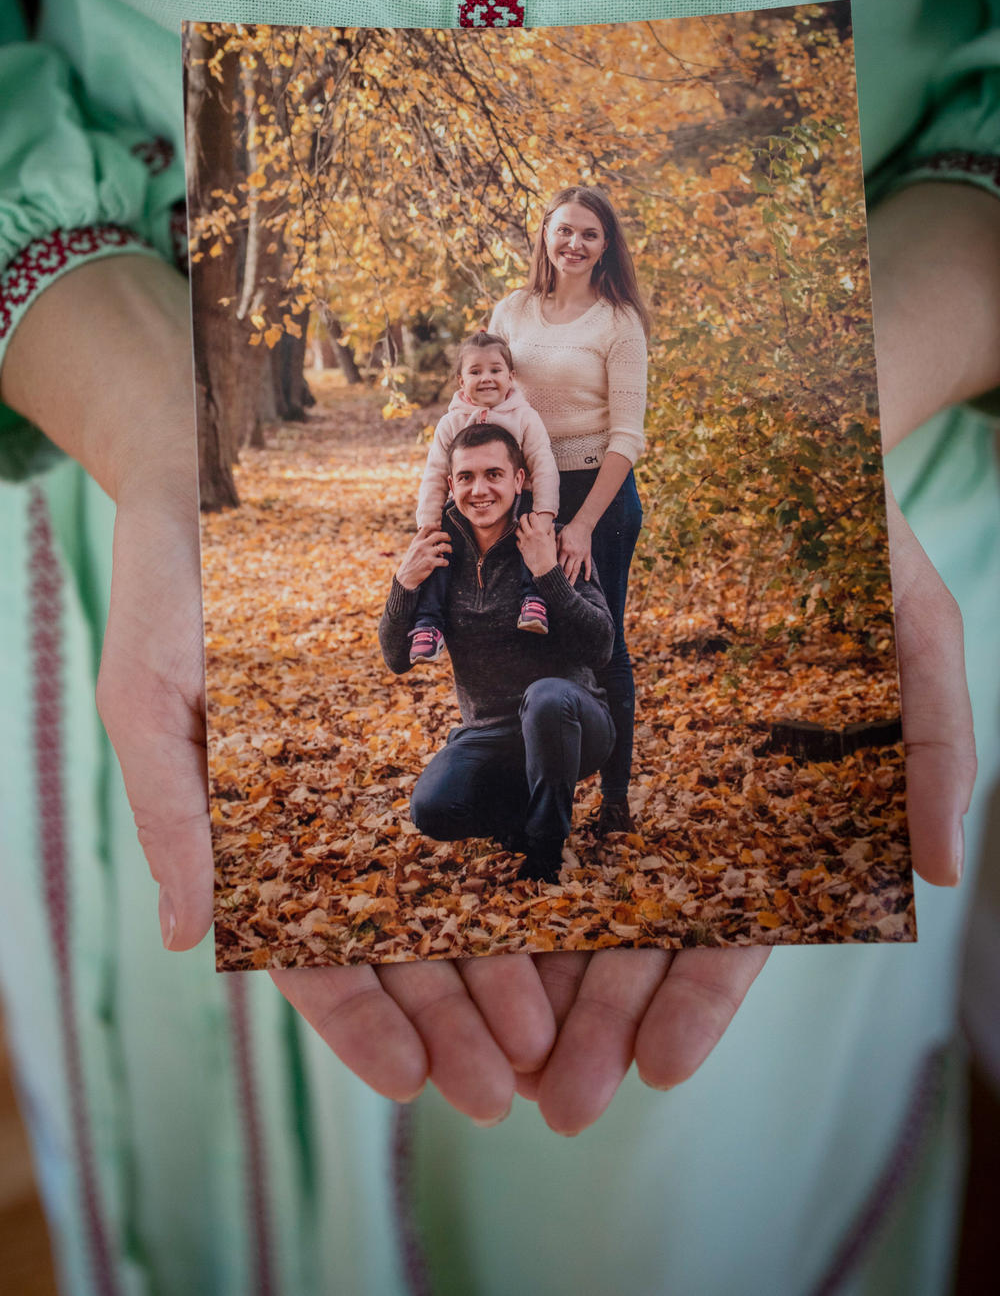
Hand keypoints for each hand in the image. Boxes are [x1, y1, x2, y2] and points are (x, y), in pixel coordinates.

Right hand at [2, 256, 556, 1122]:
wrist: (215, 489)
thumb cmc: (171, 598)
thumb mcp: (153, 700)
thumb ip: (173, 814)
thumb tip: (181, 935)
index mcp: (255, 838)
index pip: (305, 950)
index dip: (359, 1022)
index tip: (411, 1083)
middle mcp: (325, 821)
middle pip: (394, 941)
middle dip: (448, 1014)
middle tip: (511, 1077)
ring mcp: (377, 778)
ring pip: (445, 895)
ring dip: (492, 966)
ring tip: (549, 1028)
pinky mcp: (426, 726)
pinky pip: (477, 808)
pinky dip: (512, 866)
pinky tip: (561, 911)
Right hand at [395, 525, 450, 590]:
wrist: (406, 576)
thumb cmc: (410, 562)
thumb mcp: (412, 549)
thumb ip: (421, 543)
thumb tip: (435, 540)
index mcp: (416, 541)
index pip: (426, 527)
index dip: (435, 525)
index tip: (439, 527)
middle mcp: (422, 545)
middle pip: (438, 535)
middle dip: (446, 536)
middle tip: (448, 539)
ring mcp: (426, 554)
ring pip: (444, 546)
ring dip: (449, 548)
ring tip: (450, 550)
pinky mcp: (430, 563)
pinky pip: (444, 560)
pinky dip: (446, 562)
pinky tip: (445, 563)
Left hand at [509, 188, 989, 1135]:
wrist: (775, 431)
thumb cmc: (855, 538)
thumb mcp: (917, 629)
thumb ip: (933, 742)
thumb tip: (940, 870)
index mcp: (772, 797)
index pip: (747, 918)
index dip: (706, 995)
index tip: (658, 1065)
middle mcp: (695, 784)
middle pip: (647, 921)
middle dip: (605, 1012)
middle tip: (558, 1100)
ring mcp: (628, 742)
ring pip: (579, 878)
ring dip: (544, 968)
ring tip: (500, 1053)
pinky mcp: (569, 693)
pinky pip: (527, 788)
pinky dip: (501, 863)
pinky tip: (460, 925)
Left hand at [516, 510, 558, 575]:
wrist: (544, 568)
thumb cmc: (550, 555)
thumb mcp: (552, 542)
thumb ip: (551, 532)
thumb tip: (551, 525)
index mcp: (539, 531)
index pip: (532, 517)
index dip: (532, 514)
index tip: (533, 515)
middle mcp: (530, 535)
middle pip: (522, 520)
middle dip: (523, 517)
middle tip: (525, 517)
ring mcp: (524, 541)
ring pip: (517, 529)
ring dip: (519, 527)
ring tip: (522, 527)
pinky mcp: (521, 548)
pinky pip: (517, 540)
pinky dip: (519, 538)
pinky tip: (522, 538)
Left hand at [556, 515, 592, 584]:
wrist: (582, 525)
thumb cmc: (569, 530)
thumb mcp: (559, 537)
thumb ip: (554, 547)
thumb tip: (549, 557)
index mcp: (564, 550)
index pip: (559, 564)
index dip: (555, 573)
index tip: (552, 579)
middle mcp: (573, 554)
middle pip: (567, 570)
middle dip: (564, 579)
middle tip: (560, 587)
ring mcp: (581, 555)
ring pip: (576, 570)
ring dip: (573, 579)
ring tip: (570, 587)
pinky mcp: (587, 554)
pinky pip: (587, 565)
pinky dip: (587, 573)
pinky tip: (586, 579)